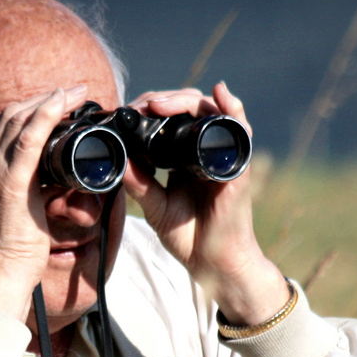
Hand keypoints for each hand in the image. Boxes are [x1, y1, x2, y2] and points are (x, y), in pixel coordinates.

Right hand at [0, 83, 89, 320]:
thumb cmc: (12, 253)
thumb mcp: (17, 213)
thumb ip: (30, 192)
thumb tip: (54, 183)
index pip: (0, 128)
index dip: (27, 110)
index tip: (54, 103)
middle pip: (8, 117)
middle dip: (41, 98)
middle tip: (71, 91)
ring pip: (18, 121)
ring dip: (49, 100)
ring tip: (75, 91)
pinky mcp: (10, 184)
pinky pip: (27, 140)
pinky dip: (46, 115)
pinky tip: (62, 102)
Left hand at [120, 82, 289, 326]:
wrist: (214, 263)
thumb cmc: (189, 236)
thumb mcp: (156, 206)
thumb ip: (138, 182)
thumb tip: (117, 157)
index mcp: (184, 157)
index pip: (170, 119)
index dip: (150, 109)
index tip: (128, 111)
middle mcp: (205, 151)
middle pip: (188, 109)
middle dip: (163, 101)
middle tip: (142, 106)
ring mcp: (223, 155)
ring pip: (209, 111)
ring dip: (185, 101)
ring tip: (161, 104)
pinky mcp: (237, 166)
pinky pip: (239, 130)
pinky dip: (232, 108)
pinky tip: (220, 93)